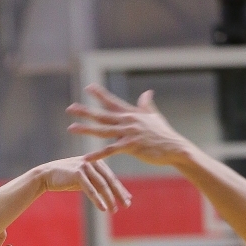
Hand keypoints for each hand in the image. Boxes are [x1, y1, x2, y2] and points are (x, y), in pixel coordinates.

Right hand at [37, 153, 131, 209]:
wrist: (46, 175)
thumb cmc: (65, 178)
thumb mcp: (84, 180)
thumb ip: (96, 183)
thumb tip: (108, 193)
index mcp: (97, 162)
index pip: (111, 178)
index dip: (120, 189)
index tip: (128, 200)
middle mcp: (93, 162)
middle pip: (110, 180)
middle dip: (119, 194)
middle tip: (127, 205)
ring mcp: (86, 167)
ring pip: (102, 185)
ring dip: (109, 199)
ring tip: (114, 210)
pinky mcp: (78, 173)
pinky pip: (90, 189)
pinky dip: (97, 199)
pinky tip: (103, 208)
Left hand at [66, 84, 191, 167]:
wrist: (175, 147)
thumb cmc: (164, 134)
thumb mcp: (154, 117)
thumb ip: (146, 104)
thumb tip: (147, 92)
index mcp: (132, 113)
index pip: (112, 101)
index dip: (100, 94)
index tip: (87, 87)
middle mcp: (128, 120)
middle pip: (102, 114)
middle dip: (85, 111)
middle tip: (70, 108)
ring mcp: (129, 132)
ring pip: (103, 130)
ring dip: (86, 129)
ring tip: (71, 128)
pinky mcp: (131, 146)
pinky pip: (110, 150)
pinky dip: (97, 154)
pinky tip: (86, 157)